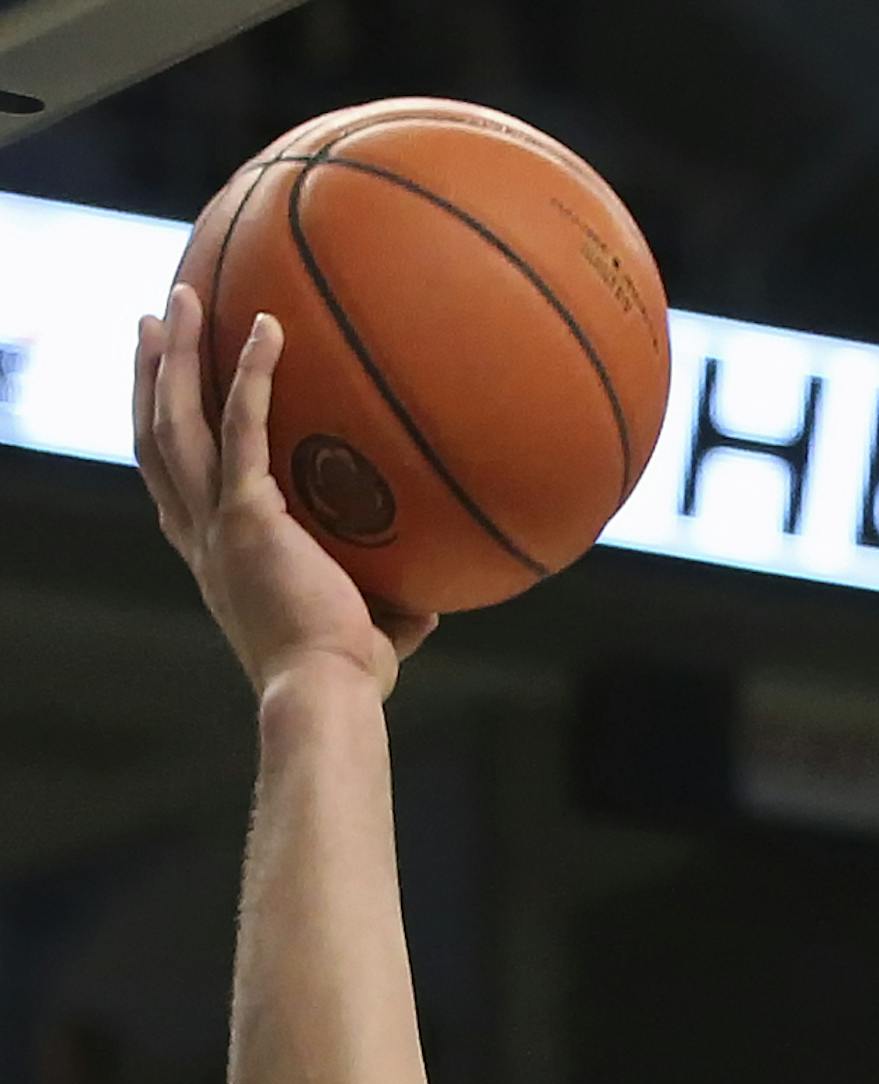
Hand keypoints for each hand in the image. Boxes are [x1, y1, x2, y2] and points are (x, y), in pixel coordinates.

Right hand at [134, 283, 435, 701]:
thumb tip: (429, 608)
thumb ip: (388, 614)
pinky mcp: (248, 515)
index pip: (174, 487)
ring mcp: (217, 524)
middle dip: (150, 377)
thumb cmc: (346, 680)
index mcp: (216, 560)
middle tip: (155, 323)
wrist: (326, 693)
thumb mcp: (364, 639)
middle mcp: (202, 537)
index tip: (164, 394)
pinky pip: (242, 426)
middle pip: (156, 439)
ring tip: (181, 296)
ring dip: (177, 355)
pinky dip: (250, 374)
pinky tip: (268, 327)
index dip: (163, 437)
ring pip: (175, 421)